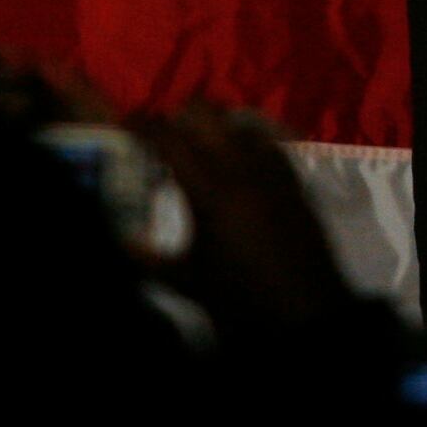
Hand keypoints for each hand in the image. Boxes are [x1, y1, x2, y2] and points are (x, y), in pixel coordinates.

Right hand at [132, 102, 349, 334]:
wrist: (304, 312)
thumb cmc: (241, 299)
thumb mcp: (189, 282)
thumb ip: (149, 260)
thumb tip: (123, 244)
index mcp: (212, 193)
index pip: (171, 139)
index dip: (144, 124)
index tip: (127, 122)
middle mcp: (244, 170)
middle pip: (206, 113)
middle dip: (178, 115)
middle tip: (162, 136)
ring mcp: (274, 172)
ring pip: (240, 121)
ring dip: (214, 125)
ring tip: (198, 146)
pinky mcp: (295, 181)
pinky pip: (268, 142)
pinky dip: (247, 141)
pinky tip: (238, 161)